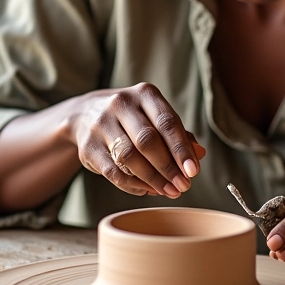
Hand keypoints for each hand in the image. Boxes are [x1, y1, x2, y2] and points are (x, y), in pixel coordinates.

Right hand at [70, 83, 205, 198]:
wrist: (85, 114)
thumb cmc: (133, 118)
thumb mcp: (155, 117)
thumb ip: (178, 134)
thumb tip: (200, 154)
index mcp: (144, 94)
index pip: (167, 122)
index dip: (181, 149)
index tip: (193, 172)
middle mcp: (120, 104)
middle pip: (147, 140)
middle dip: (168, 167)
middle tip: (183, 187)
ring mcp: (101, 124)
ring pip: (129, 157)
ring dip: (152, 179)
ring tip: (168, 191)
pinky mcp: (87, 146)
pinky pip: (113, 171)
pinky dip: (133, 184)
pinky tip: (147, 190)